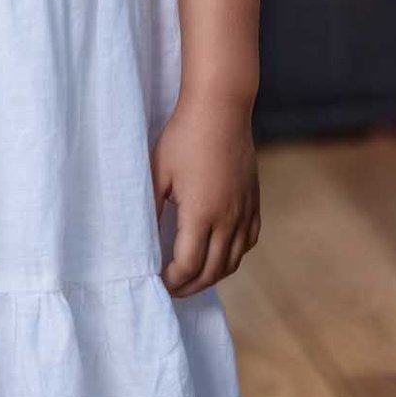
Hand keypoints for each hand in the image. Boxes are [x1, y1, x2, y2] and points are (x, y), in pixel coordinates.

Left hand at [151, 91, 259, 296]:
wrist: (220, 108)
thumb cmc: (183, 136)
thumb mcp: (157, 172)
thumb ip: (150, 210)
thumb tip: (142, 241)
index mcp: (202, 213)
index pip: (189, 265)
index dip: (173, 280)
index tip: (158, 280)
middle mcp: (228, 218)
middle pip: (213, 271)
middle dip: (190, 286)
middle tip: (172, 288)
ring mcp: (244, 211)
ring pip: (233, 261)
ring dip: (213, 275)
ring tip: (193, 277)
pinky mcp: (253, 201)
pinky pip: (248, 242)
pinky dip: (234, 256)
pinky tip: (220, 253)